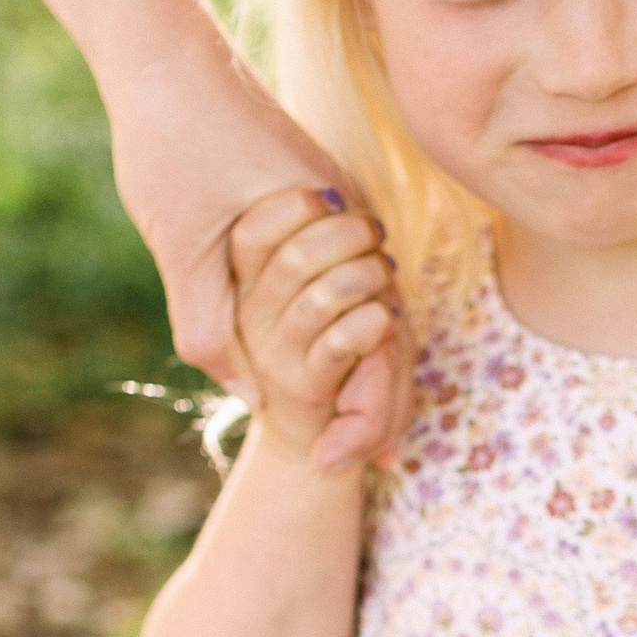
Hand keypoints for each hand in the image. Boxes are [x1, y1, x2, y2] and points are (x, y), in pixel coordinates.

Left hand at [108, 37, 408, 470]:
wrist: (163, 58)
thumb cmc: (170, 141)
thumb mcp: (183, 244)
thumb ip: (212, 324)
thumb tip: (251, 399)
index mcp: (337, 222)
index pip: (382, 335)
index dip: (373, 407)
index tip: (350, 463)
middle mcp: (353, 213)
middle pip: (387, 325)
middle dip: (377, 400)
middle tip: (357, 468)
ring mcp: (340, 204)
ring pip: (370, 302)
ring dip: (362, 367)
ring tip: (350, 438)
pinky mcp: (315, 198)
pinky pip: (345, 275)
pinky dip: (340, 325)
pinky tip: (321, 365)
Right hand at [227, 187, 401, 472]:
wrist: (324, 443)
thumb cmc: (341, 350)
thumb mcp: (332, 283)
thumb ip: (323, 235)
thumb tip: (329, 192)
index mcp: (247, 283)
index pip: (253, 230)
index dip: (301, 206)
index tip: (339, 200)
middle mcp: (251, 316)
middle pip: (295, 257)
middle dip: (351, 237)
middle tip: (378, 243)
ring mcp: (273, 351)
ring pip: (321, 296)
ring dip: (369, 280)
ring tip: (388, 286)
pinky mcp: (301, 386)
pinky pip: (339, 340)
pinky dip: (374, 322)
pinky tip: (387, 319)